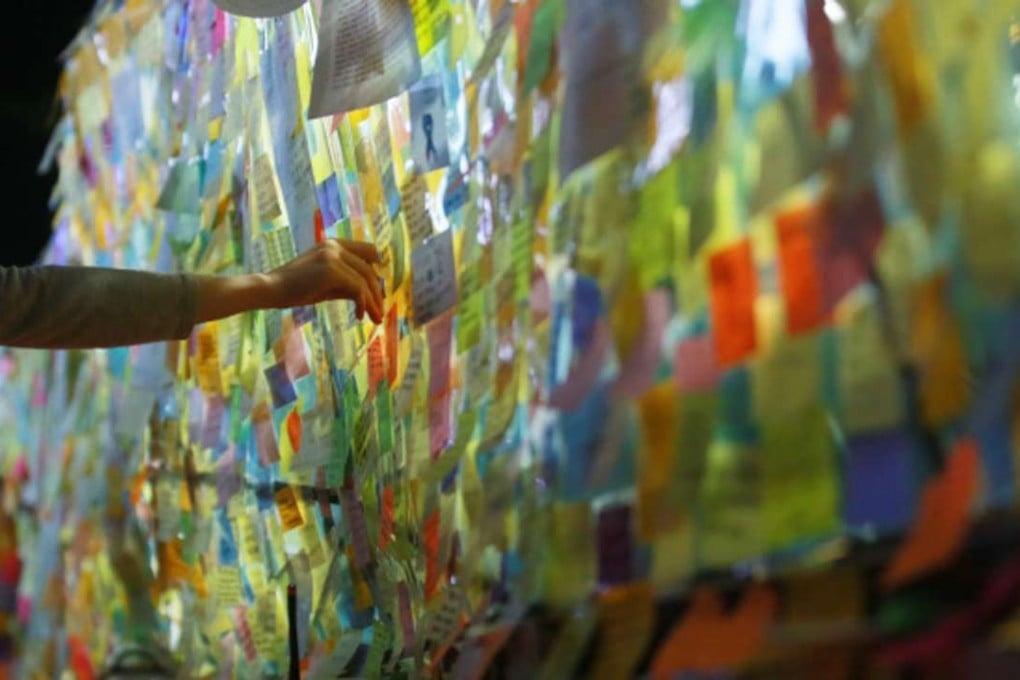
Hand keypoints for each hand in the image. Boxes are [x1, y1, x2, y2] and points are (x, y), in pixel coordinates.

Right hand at [264, 239, 384, 321]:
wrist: (271, 290)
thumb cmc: (295, 289)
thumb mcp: (327, 284)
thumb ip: (347, 284)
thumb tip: (370, 295)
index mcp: (333, 245)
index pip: (368, 250)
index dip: (377, 269)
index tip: (379, 289)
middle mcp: (335, 246)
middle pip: (369, 269)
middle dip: (377, 293)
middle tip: (379, 313)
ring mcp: (333, 255)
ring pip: (366, 280)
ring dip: (373, 302)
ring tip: (375, 319)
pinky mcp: (331, 269)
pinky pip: (357, 288)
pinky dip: (362, 303)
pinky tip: (359, 315)